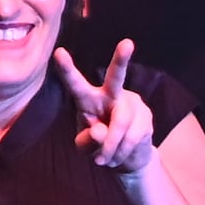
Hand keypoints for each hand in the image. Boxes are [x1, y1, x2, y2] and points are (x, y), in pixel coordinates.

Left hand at [63, 41, 157, 176]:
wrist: (126, 158)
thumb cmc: (98, 146)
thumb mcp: (85, 146)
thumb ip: (87, 140)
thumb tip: (100, 130)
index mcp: (89, 99)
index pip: (76, 84)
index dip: (67, 70)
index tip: (58, 52)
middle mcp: (111, 95)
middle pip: (116, 77)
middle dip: (121, 60)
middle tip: (127, 43)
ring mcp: (132, 103)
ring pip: (121, 123)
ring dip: (111, 147)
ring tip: (104, 161)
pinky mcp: (146, 116)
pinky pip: (133, 136)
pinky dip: (121, 151)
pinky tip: (117, 157)